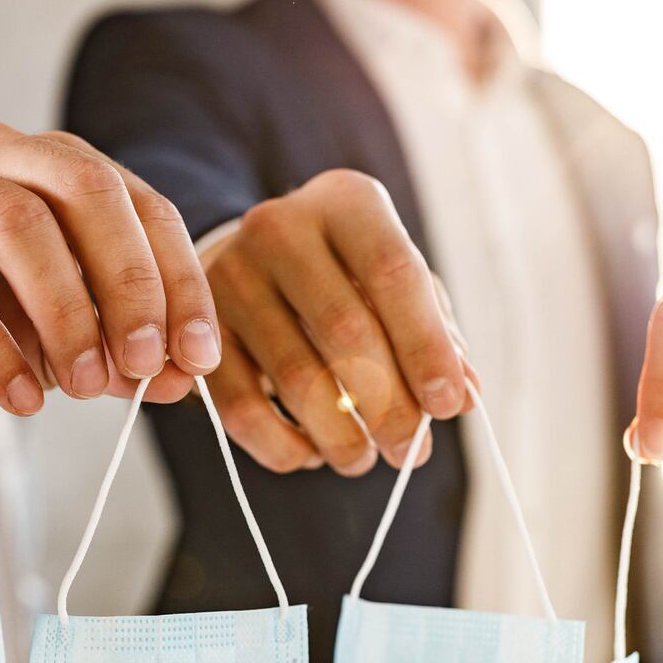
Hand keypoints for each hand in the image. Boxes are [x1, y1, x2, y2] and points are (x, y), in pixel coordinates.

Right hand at [0, 122, 219, 413]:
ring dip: (62, 310)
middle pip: (83, 187)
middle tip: (143, 363)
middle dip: (127, 280)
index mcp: (58, 167)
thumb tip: (182, 377)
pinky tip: (20, 398)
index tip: (199, 356)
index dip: (178, 280)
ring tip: (84, 387)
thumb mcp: (70, 342)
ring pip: (14, 221)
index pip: (142, 203)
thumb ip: (124, 352)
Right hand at [199, 169, 469, 475]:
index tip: (448, 407)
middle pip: (345, 330)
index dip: (425, 347)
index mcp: (346, 202)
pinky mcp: (199, 333)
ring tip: (364, 460)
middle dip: (389, 407)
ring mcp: (229, 277)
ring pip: (296, 379)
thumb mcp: (397, 285)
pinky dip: (284, 448)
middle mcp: (280, 228)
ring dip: (341, 438)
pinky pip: (241, 409)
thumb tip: (463, 395)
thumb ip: (436, 331)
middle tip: (411, 453)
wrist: (251, 260)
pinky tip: (311, 455)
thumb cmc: (346, 277)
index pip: (393, 272)